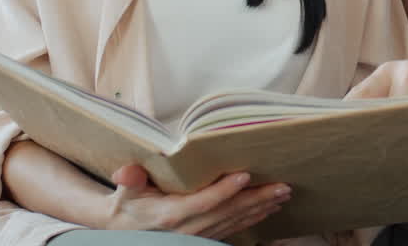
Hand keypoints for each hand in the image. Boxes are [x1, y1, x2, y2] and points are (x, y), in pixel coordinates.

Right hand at [100, 163, 289, 238]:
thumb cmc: (129, 203)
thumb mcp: (127, 189)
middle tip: (282, 186)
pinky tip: (268, 209)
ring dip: (260, 208)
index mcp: (171, 214)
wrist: (126, 229)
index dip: (225, 190)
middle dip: (257, 200)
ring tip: (282, 195)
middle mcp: (189, 228)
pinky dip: (253, 219)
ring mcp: (198, 235)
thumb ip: (130, 178)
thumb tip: (125, 170)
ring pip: (235, 222)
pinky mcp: (204, 237)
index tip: (245, 175)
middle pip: (228, 213)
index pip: (203, 202)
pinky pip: (233, 229)